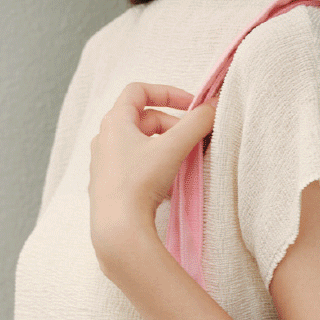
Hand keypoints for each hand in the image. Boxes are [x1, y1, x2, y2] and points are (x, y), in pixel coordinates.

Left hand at [88, 82, 216, 275]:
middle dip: (173, 125)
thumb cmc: (138, 184)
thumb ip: (197, 123)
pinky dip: (155, 165)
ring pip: (140, 143)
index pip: (139, 90)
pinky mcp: (108, 184)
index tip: (191, 105)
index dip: (167, 92)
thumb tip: (214, 107)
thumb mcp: (173, 148)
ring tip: (183, 161)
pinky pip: (135, 165)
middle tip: (194, 139)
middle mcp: (104, 138)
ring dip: (165, 146)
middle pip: (143, 118)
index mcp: (114, 122)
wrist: (117, 229)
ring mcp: (104, 162)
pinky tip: (169, 184)